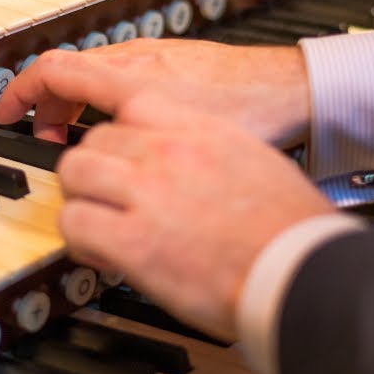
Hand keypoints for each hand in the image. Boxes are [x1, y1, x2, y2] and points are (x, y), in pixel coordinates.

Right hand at [0, 39, 310, 146]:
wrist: (298, 88)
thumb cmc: (252, 113)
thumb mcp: (182, 145)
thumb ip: (135, 163)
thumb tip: (99, 192)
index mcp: (132, 74)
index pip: (54, 70)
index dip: (20, 93)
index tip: (2, 113)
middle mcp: (142, 58)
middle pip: (71, 74)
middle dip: (49, 107)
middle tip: (47, 140)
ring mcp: (160, 58)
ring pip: (98, 77)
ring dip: (80, 106)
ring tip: (83, 140)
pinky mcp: (179, 66)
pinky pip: (124, 79)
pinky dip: (108, 102)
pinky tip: (125, 133)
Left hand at [55, 92, 337, 340]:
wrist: (299, 270)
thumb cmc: (288, 227)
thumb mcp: (255, 159)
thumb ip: (210, 150)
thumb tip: (191, 161)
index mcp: (199, 128)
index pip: (129, 104)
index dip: (115, 132)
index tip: (113, 151)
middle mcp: (167, 152)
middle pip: (95, 139)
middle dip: (95, 169)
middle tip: (107, 198)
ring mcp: (146, 192)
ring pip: (74, 172)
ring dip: (81, 199)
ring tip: (100, 224)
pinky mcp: (132, 241)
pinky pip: (74, 221)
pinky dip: (80, 239)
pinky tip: (102, 254)